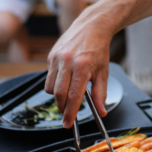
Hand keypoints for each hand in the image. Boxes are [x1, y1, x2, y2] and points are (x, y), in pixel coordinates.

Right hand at [45, 9, 112, 128]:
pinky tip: (65, 78)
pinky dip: (55, 83)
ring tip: (68, 93)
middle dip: (62, 107)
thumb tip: (101, 112)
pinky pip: (48, 77)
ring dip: (57, 96)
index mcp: (82, 66)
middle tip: (67, 112)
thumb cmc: (98, 49)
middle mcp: (67, 61)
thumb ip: (100, 93)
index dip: (70, 113)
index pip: (73, 96)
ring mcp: (57, 58)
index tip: (68, 124)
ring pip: (50, 87)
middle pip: (59, 94)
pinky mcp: (51, 55)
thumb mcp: (103, 72)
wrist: (91, 27)